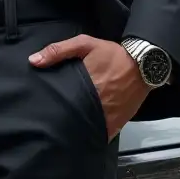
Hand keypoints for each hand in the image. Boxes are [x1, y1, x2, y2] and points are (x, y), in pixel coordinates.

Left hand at [30, 34, 148, 140]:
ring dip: (76, 128)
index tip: (40, 108)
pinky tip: (83, 134)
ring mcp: (107, 117)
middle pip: (71, 118)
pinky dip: (93, 134)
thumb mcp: (84, 44)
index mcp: (83, 85)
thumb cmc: (113, 54)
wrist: (146, 65)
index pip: (61, 102)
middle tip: (49, 120)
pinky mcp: (117, 123)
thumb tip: (33, 61)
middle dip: (60, 119)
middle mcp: (94, 104)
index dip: (50, 107)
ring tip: (63, 129)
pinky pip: (102, 133)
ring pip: (86, 129)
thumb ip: (58, 51)